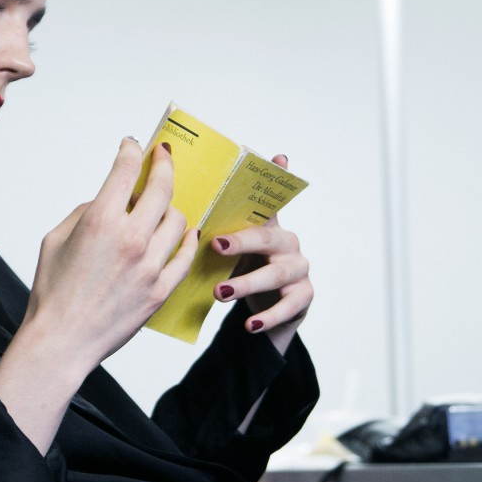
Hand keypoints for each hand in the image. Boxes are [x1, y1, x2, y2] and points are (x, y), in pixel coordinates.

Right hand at [25, 139, 198, 363]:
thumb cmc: (52, 292)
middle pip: (161, 188)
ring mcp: (150, 265)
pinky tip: (187, 231)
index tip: (133, 145)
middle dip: (163, 164)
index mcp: (100, 221)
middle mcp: (130, 238)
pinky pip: (185, 256)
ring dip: (171, 207)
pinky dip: (188, 239)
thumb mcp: (55, 240)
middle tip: (162, 157)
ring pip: (178, 220)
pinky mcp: (161, 290)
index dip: (131, 150)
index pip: (125, 170)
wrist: (62, 341)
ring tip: (163, 207)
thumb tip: (112, 200)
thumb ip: (86, 212)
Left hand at [211, 154, 312, 345]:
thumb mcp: (230, 252)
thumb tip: (177, 211)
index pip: (269, 199)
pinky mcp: (304, 296)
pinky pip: (288, 306)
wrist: (266, 313)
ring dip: (246, 283)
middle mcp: (287, 241)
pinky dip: (268, 316)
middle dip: (241, 241)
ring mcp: (298, 269)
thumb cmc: (243, 273)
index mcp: (267, 225)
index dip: (277, 177)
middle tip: (215, 246)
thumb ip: (215, 233)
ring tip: (220, 293)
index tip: (277, 157)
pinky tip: (250, 325)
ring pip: (275, 274)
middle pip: (267, 236)